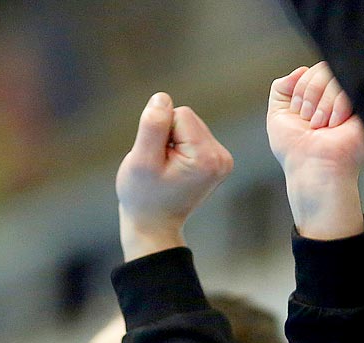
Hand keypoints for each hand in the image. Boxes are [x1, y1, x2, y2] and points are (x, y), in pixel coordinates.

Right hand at [116, 92, 234, 260]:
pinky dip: (178, 147)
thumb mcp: (142, 160)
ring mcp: (222, 159)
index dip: (160, 132)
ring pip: (188, 124)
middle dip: (167, 136)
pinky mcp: (217, 160)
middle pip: (186, 117)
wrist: (153, 224)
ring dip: (171, 142)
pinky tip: (173, 169)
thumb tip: (163, 97)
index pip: (179, 114)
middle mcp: (222, 157)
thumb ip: (153, 126)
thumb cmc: (143, 196)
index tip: (157, 159)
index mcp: (208, 157)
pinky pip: (191, 134)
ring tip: (165, 169)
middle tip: (160, 166)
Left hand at [268, 63, 363, 239]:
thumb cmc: (295, 151)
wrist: (312, 171)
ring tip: (320, 126)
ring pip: (338, 75)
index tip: (297, 112)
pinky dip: (337, 105)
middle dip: (310, 92)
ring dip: (322, 102)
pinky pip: (351, 87)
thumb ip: (282, 87)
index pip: (314, 70)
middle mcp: (338, 97)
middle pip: (325, 68)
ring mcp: (354, 101)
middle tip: (309, 120)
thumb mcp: (277, 116)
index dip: (302, 86)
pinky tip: (334, 125)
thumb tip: (301, 69)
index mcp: (321, 97)